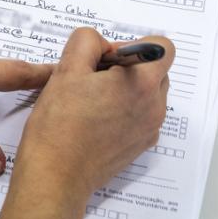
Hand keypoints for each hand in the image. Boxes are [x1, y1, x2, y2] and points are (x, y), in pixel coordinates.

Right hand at [0, 28, 174, 218]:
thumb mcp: (66, 70)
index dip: (131, 45)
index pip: (161, 46)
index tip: (104, 58)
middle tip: (91, 79)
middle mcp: (155, 106)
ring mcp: (149, 129)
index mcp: (142, 83)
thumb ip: (86, 42)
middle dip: (127, 67)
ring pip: (146, 94)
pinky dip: (121, 112)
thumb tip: (99, 44)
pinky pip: (139, 117)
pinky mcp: (139, 146)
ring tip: (89, 102)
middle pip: (155, 70)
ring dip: (124, 90)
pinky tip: (92, 121)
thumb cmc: (59, 125)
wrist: (56, 176)